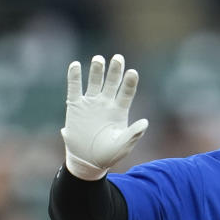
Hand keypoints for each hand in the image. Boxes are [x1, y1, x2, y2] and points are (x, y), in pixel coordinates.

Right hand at [61, 54, 148, 179]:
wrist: (87, 161)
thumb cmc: (108, 155)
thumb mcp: (122, 146)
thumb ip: (133, 134)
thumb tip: (145, 122)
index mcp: (120, 111)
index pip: (126, 93)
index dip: (129, 83)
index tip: (133, 72)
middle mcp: (106, 103)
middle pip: (112, 83)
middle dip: (115, 70)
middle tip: (118, 58)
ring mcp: (91, 103)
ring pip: (95, 82)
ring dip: (97, 70)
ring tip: (98, 59)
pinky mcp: (75, 106)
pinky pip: (75, 88)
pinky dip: (74, 77)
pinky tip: (75, 65)